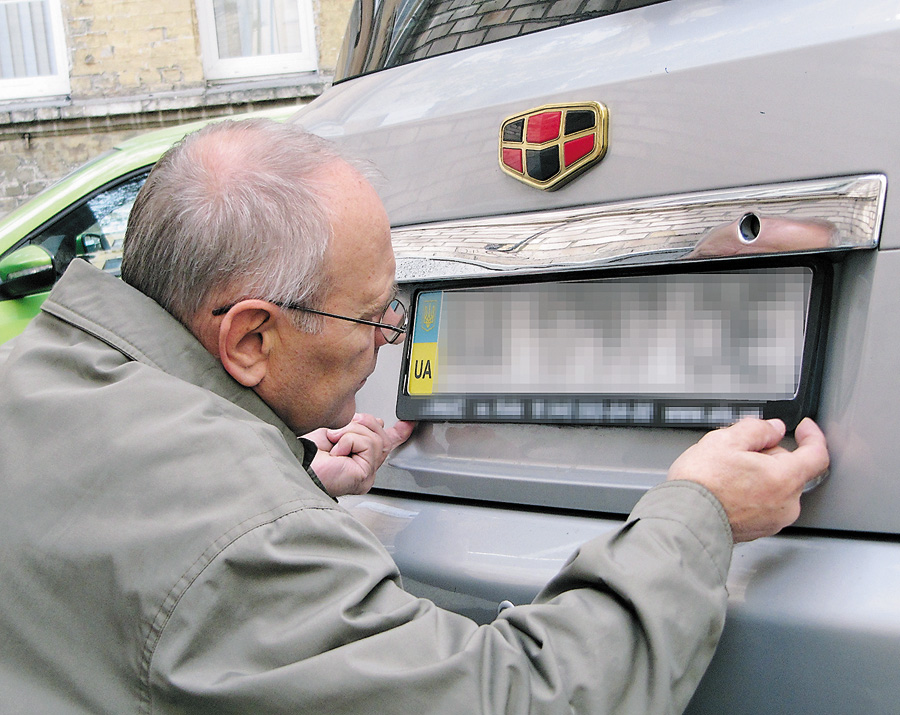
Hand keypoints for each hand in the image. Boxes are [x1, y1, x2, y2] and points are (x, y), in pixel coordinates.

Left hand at [306, 414, 414, 496]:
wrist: (293, 463)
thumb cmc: (305, 453)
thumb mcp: (335, 429)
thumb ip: (356, 427)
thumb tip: (378, 422)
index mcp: (357, 457)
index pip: (384, 444)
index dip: (400, 433)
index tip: (409, 424)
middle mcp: (364, 467)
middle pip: (382, 435)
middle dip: (361, 424)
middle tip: (338, 433)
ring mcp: (365, 473)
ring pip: (376, 438)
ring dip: (350, 432)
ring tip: (334, 443)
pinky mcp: (364, 475)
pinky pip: (368, 444)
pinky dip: (348, 440)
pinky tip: (337, 452)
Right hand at [667, 417, 828, 542]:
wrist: (683, 519)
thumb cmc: (701, 485)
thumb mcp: (725, 440)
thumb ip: (756, 429)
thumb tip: (772, 428)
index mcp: (784, 478)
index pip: (817, 455)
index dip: (812, 437)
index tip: (804, 429)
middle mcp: (786, 503)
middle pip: (791, 470)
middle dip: (770, 456)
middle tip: (741, 450)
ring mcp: (773, 520)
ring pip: (777, 488)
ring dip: (760, 476)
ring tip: (727, 472)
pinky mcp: (759, 530)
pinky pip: (764, 504)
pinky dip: (752, 493)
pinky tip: (726, 489)